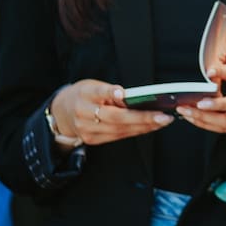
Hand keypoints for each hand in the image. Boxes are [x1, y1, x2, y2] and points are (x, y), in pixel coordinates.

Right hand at [50, 80, 172, 145]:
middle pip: (115, 117)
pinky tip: (150, 127)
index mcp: (84, 94)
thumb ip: (110, 91)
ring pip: (119, 130)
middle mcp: (83, 113)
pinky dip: (136, 131)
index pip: (98, 93)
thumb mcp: (93, 86)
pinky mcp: (92, 139)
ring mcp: (87, 129)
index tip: (122, 93)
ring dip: (144, 127)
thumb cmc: (84, 95)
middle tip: (163, 116)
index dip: (110, 93)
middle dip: (142, 118)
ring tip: (162, 122)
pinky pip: (118, 136)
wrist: (62, 112)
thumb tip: (130, 96)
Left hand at [177, 62, 225, 134]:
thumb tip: (217, 65)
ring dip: (202, 119)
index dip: (223, 72)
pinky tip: (196, 119)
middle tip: (195, 103)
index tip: (209, 70)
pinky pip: (224, 128)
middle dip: (211, 106)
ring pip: (224, 122)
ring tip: (186, 112)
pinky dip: (207, 125)